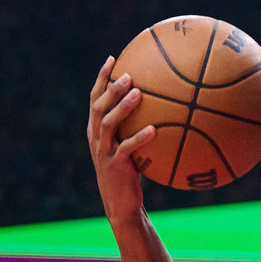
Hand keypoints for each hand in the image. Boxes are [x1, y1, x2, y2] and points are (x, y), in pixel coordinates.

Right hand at [87, 56, 155, 224]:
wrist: (121, 203)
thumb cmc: (130, 171)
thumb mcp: (131, 146)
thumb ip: (137, 126)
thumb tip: (167, 104)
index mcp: (96, 130)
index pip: (94, 98)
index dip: (101, 78)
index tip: (111, 58)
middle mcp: (96, 138)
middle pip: (98, 106)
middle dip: (111, 88)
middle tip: (129, 74)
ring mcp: (103, 152)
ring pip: (108, 124)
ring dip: (122, 107)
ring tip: (139, 94)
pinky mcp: (114, 166)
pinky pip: (127, 149)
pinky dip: (139, 138)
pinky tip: (154, 130)